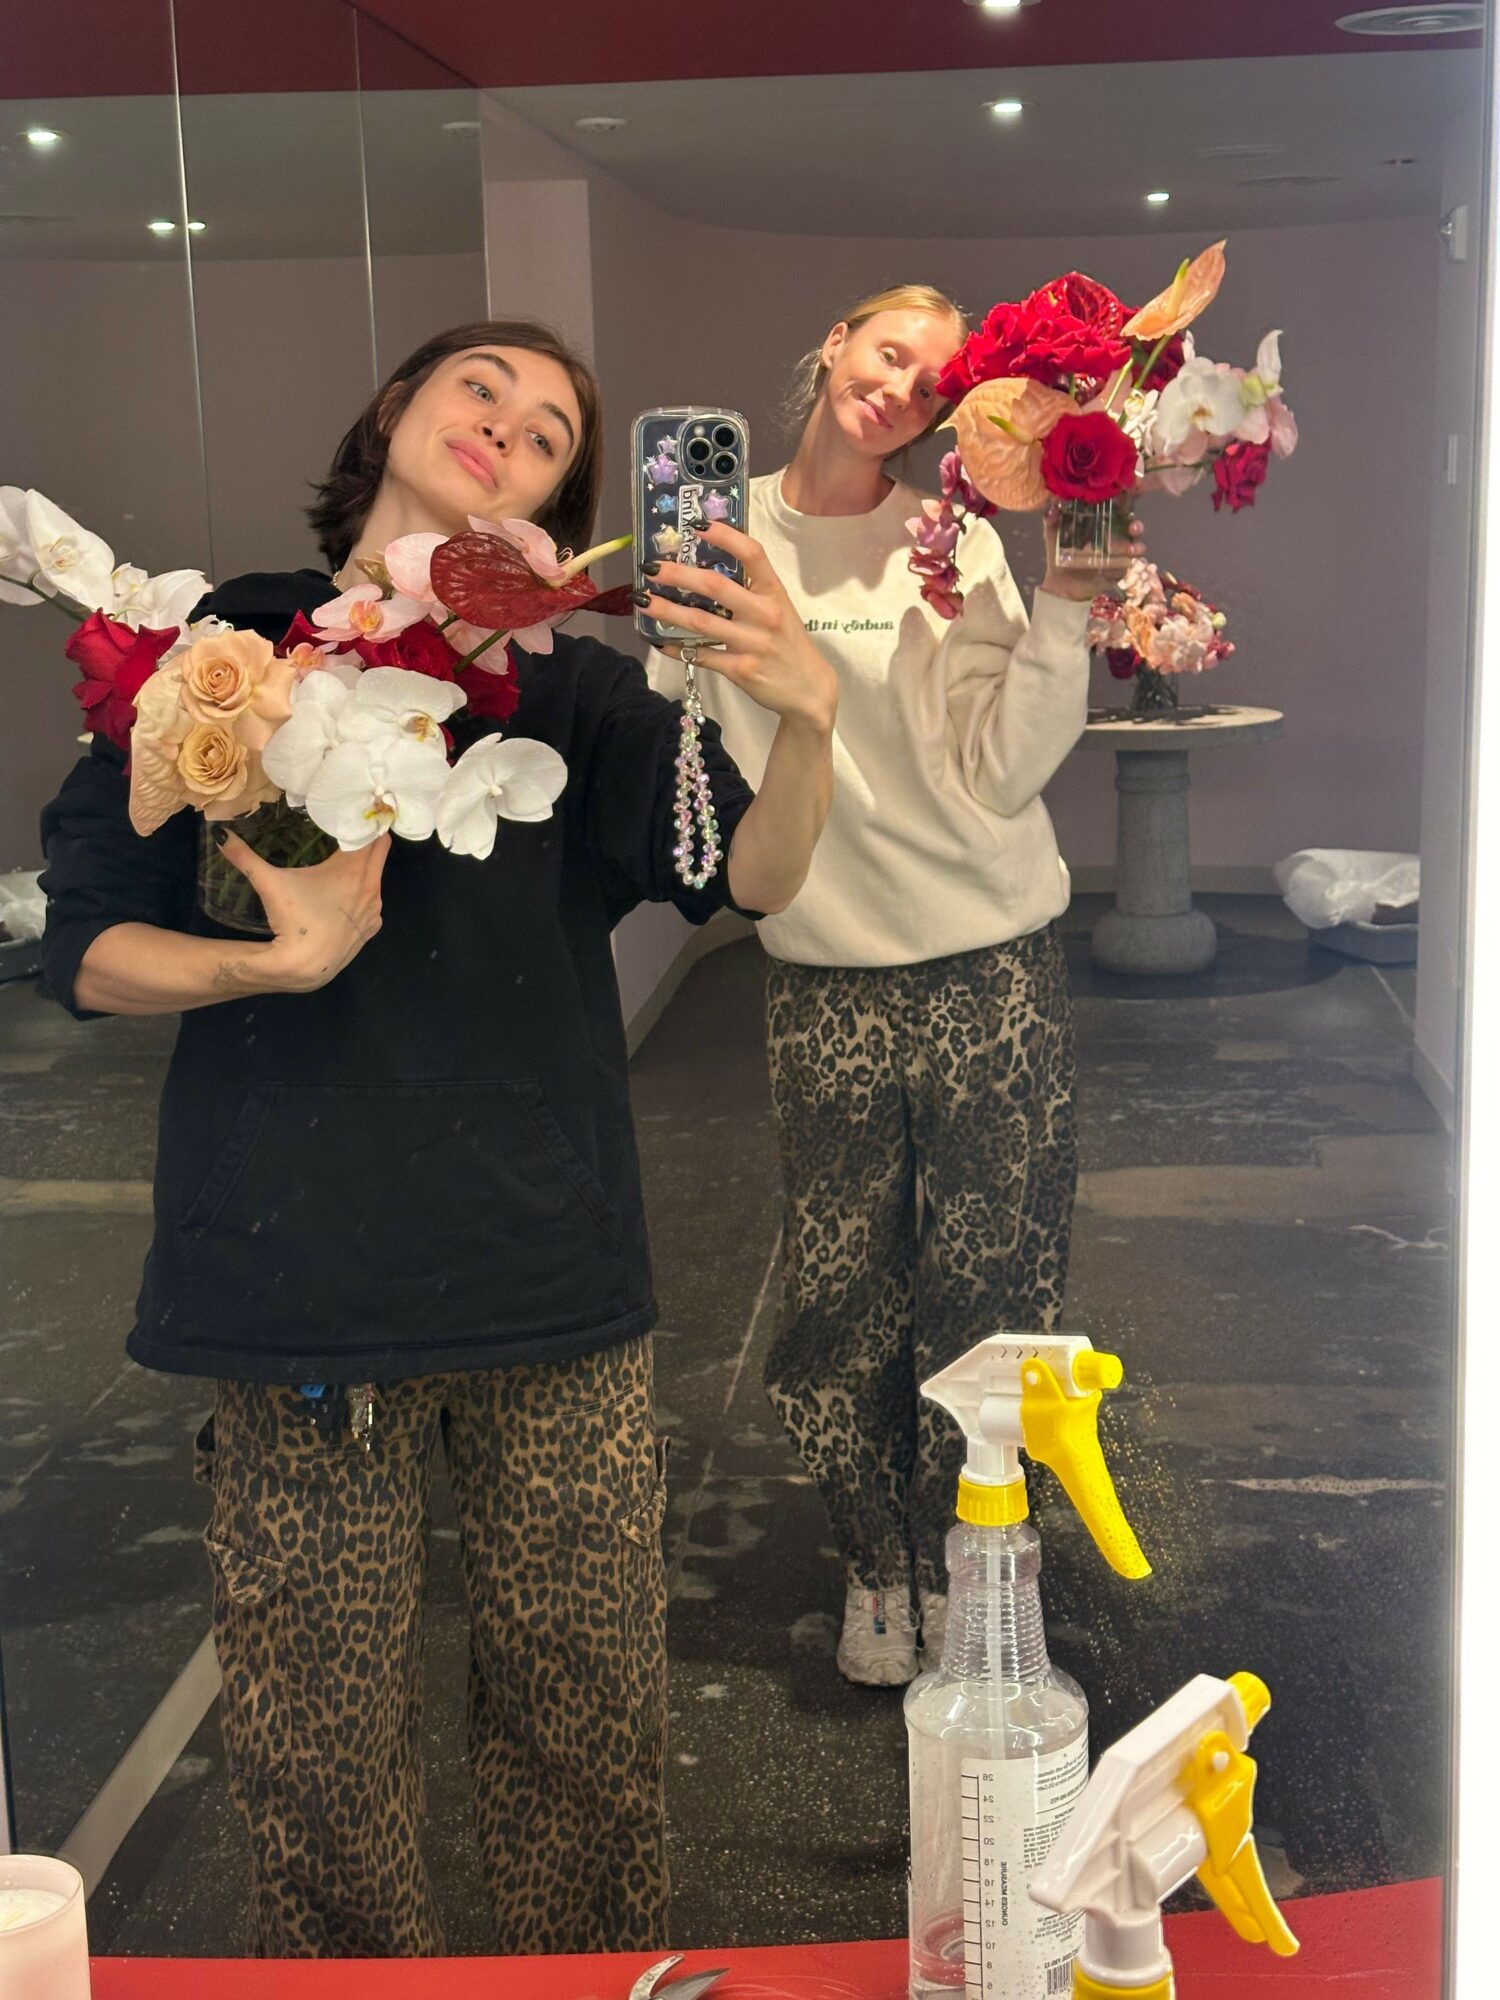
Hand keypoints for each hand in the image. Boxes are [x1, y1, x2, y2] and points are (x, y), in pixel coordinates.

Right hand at [216, 831, 388, 992]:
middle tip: (354, 823)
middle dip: (369, 837)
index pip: (372, 833)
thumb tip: (221, 834)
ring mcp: (375, 909)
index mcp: (354, 869)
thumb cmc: (293, 920)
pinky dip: (366, 892)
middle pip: (379, 851)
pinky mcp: (372, 927)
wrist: (305, 966)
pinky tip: (349, 892)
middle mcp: (372, 886)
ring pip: (377, 876)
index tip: (360, 806)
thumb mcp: (270, 883)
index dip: (366, 819)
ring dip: (368, 866)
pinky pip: (374, 901)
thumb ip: (245, 856)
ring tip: (350, 855)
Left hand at [639, 523, 837, 737]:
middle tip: (651, 568)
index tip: (698, 525)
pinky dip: (676, 648)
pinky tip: (658, 640)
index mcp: (774, 592)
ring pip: (701, 622)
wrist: (808, 689)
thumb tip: (707, 567)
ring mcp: (752, 643)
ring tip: (643, 601)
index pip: (752, 554)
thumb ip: (751, 589)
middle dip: (678, 575)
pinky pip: (701, 656)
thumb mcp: (779, 609)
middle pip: (715, 586)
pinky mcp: (741, 670)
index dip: (725, 536)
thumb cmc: (788, 642)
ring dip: (667, 611)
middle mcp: (765, 614)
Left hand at [1037, 505, 1144, 602]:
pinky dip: (1124, 567)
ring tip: (1132, 549)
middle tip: (1133, 528)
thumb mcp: (1053, 536)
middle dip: (1137, 526)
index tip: (1129, 502)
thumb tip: (1051, 510)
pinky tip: (1121, 565)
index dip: (1127, 506)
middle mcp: (1114, 537)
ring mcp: (1118, 555)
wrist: (1060, 583)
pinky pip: (1125, 568)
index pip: (1119, 511)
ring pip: (1135, 548)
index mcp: (1101, 524)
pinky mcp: (1117, 572)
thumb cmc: (1059, 555)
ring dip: (1136, 547)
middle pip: (1133, 528)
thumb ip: (1051, 521)